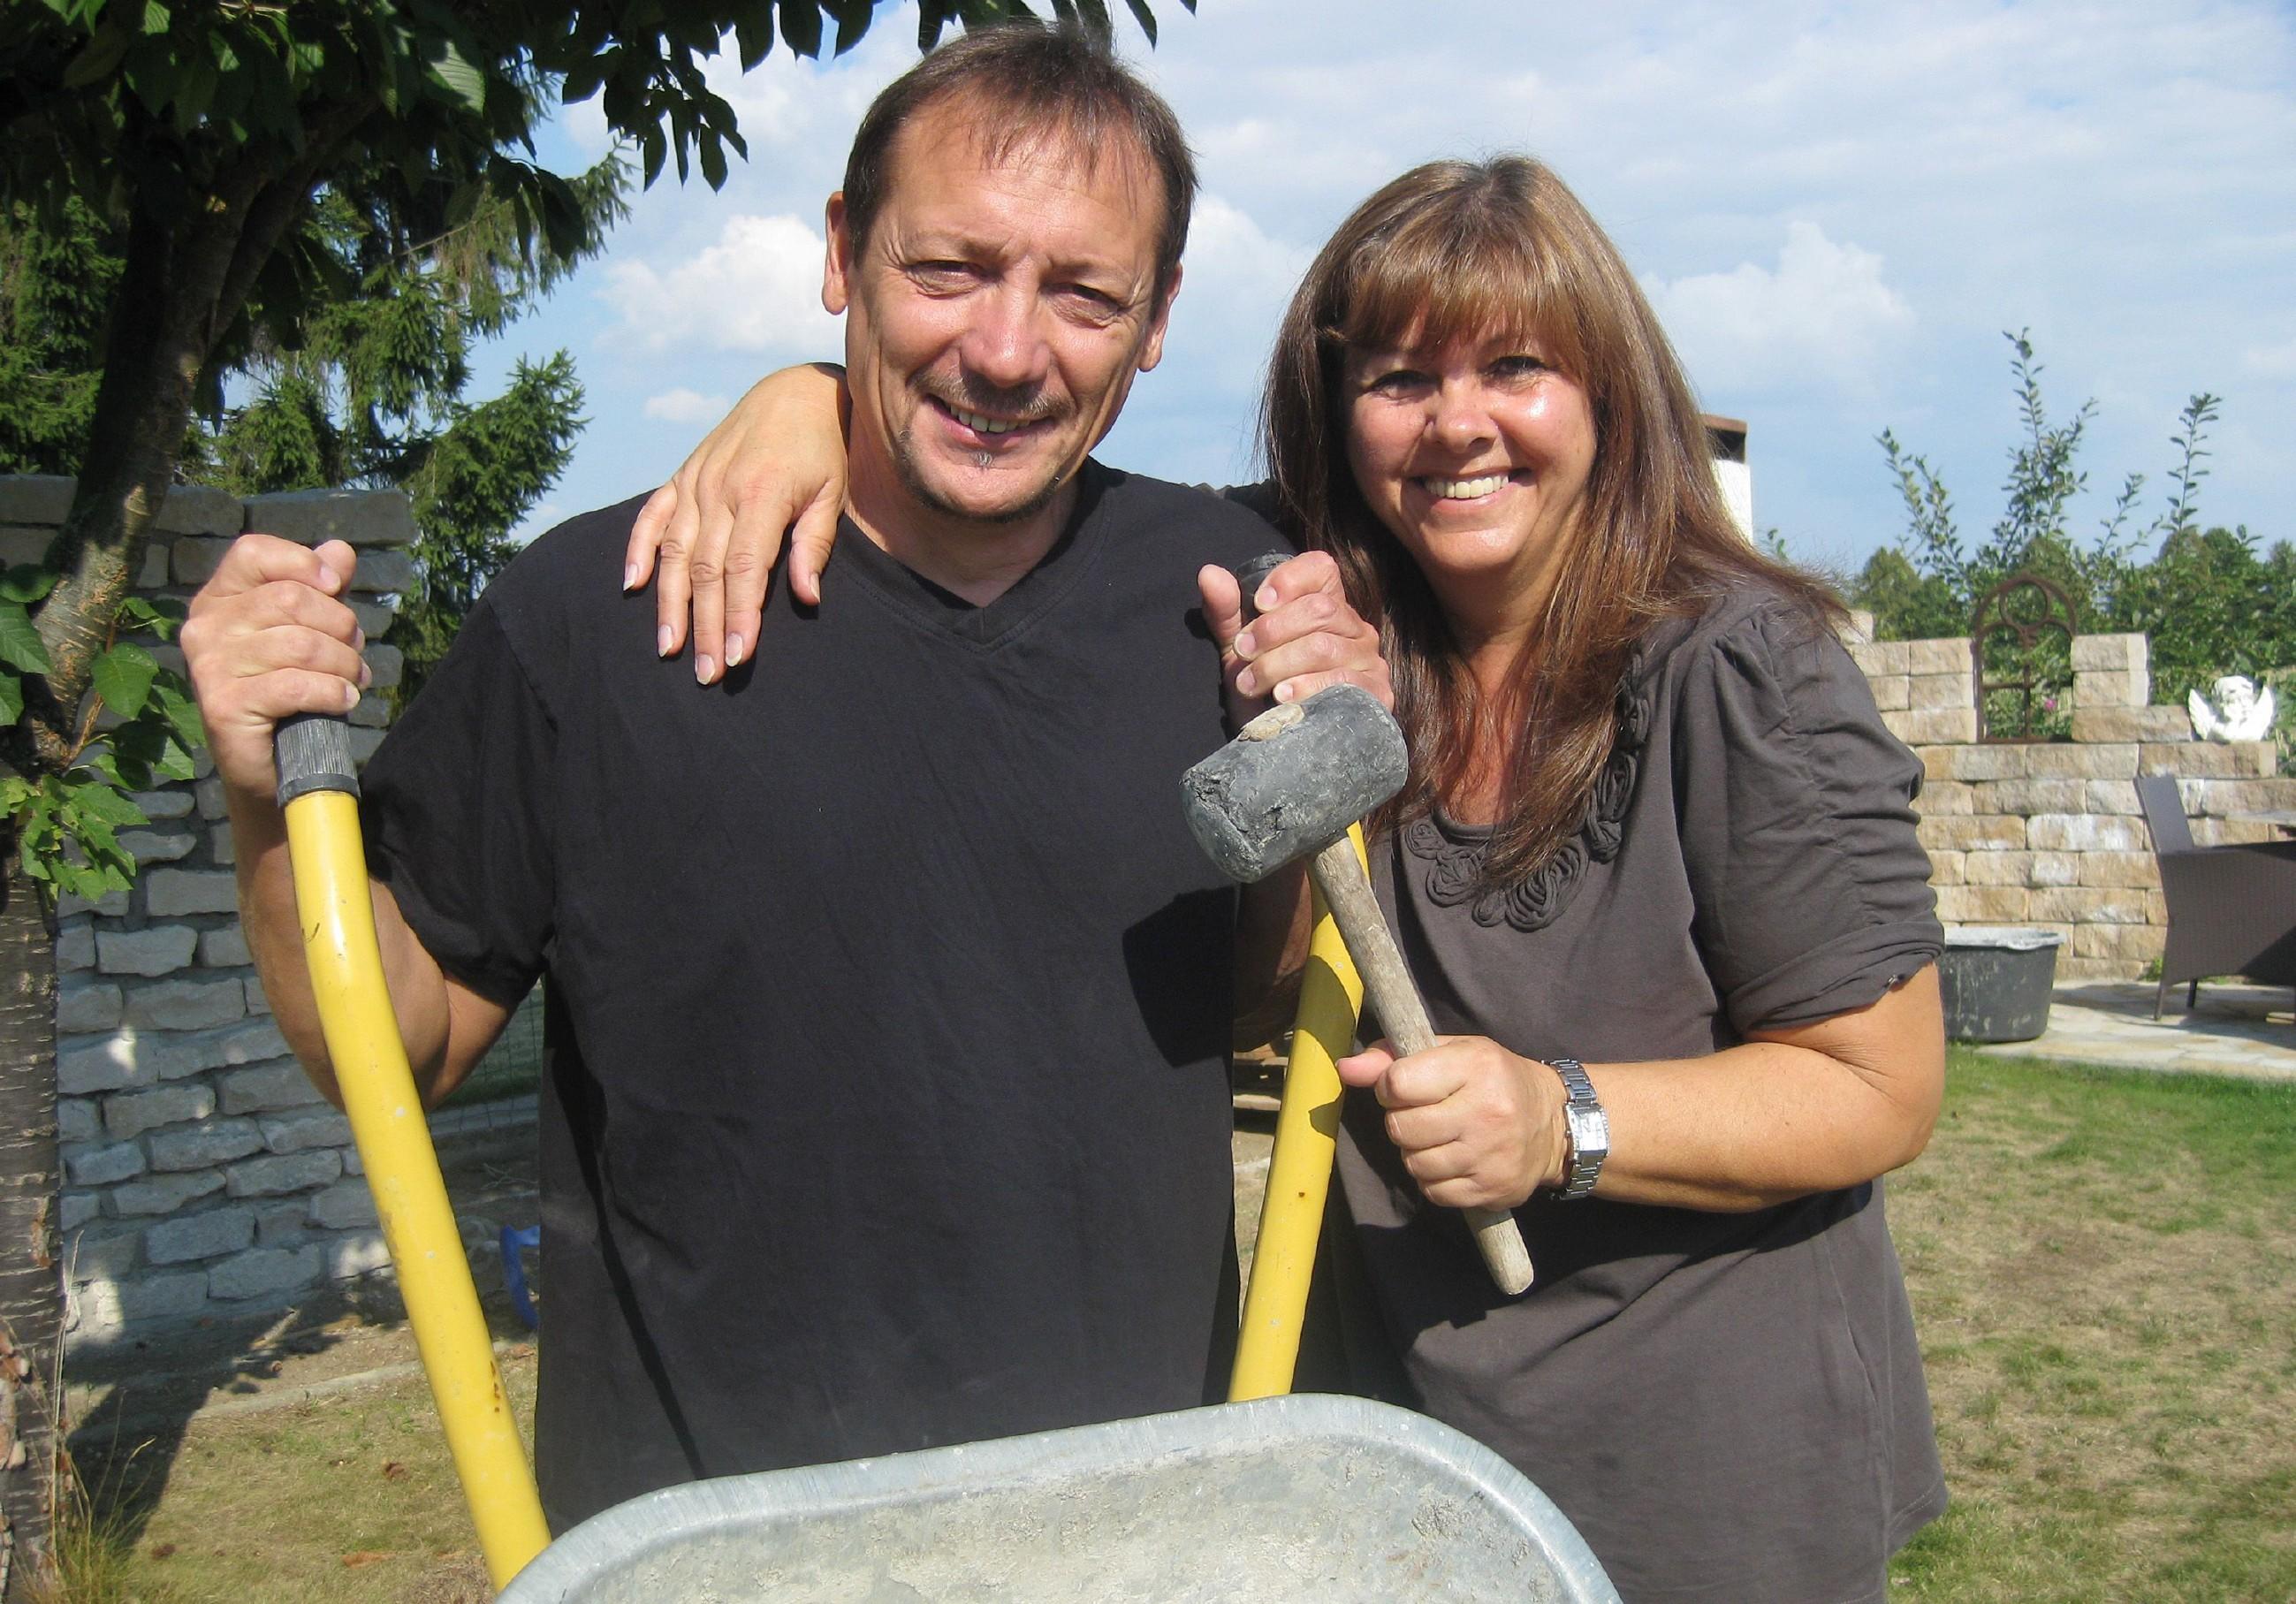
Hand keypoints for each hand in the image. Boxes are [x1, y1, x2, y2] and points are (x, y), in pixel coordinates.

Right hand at [181, 536, 368, 800]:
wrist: (269, 763)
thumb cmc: (288, 691)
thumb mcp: (307, 631)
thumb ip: (322, 590)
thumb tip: (340, 551)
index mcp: (218, 598)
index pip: (254, 552)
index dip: (303, 564)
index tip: (335, 588)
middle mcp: (204, 627)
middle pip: (291, 599)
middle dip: (341, 626)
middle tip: (353, 653)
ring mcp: (209, 666)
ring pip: (301, 644)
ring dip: (344, 664)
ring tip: (353, 680)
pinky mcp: (223, 705)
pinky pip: (296, 685)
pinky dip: (333, 692)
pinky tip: (344, 700)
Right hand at [625, 363, 849, 684]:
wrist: (797, 391)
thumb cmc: (824, 449)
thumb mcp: (833, 494)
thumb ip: (815, 544)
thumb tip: (807, 598)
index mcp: (763, 495)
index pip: (745, 569)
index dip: (739, 615)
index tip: (738, 656)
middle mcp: (720, 489)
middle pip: (706, 571)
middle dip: (706, 626)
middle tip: (707, 674)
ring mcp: (696, 481)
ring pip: (673, 551)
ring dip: (669, 603)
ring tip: (670, 647)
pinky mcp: (681, 475)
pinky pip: (652, 515)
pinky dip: (638, 549)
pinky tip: (632, 586)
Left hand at [1197, 549, 1390, 723]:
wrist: (1279, 747)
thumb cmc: (1262, 693)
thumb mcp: (1238, 652)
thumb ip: (1226, 613)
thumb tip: (1209, 573)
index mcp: (1326, 607)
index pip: (1321, 569)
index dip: (1289, 580)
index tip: (1258, 604)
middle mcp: (1354, 628)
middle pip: (1319, 609)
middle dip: (1272, 631)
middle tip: (1243, 654)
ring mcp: (1369, 661)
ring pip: (1324, 646)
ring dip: (1278, 665)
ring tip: (1251, 684)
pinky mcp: (1376, 694)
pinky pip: (1343, 682)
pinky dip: (1306, 688)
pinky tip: (1282, 698)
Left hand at [1334, 1035, 1566, 1210]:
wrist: (1556, 1125)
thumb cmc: (1494, 1079)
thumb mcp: (1453, 1052)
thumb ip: (1394, 1056)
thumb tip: (1345, 1068)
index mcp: (1475, 1067)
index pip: (1398, 1083)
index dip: (1390, 1087)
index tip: (1405, 1087)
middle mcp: (1486, 1112)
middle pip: (1400, 1128)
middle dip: (1402, 1122)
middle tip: (1425, 1114)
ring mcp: (1490, 1156)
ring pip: (1414, 1164)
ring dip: (1417, 1152)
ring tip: (1441, 1137)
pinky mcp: (1492, 1190)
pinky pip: (1433, 1192)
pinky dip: (1434, 1179)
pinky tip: (1454, 1161)